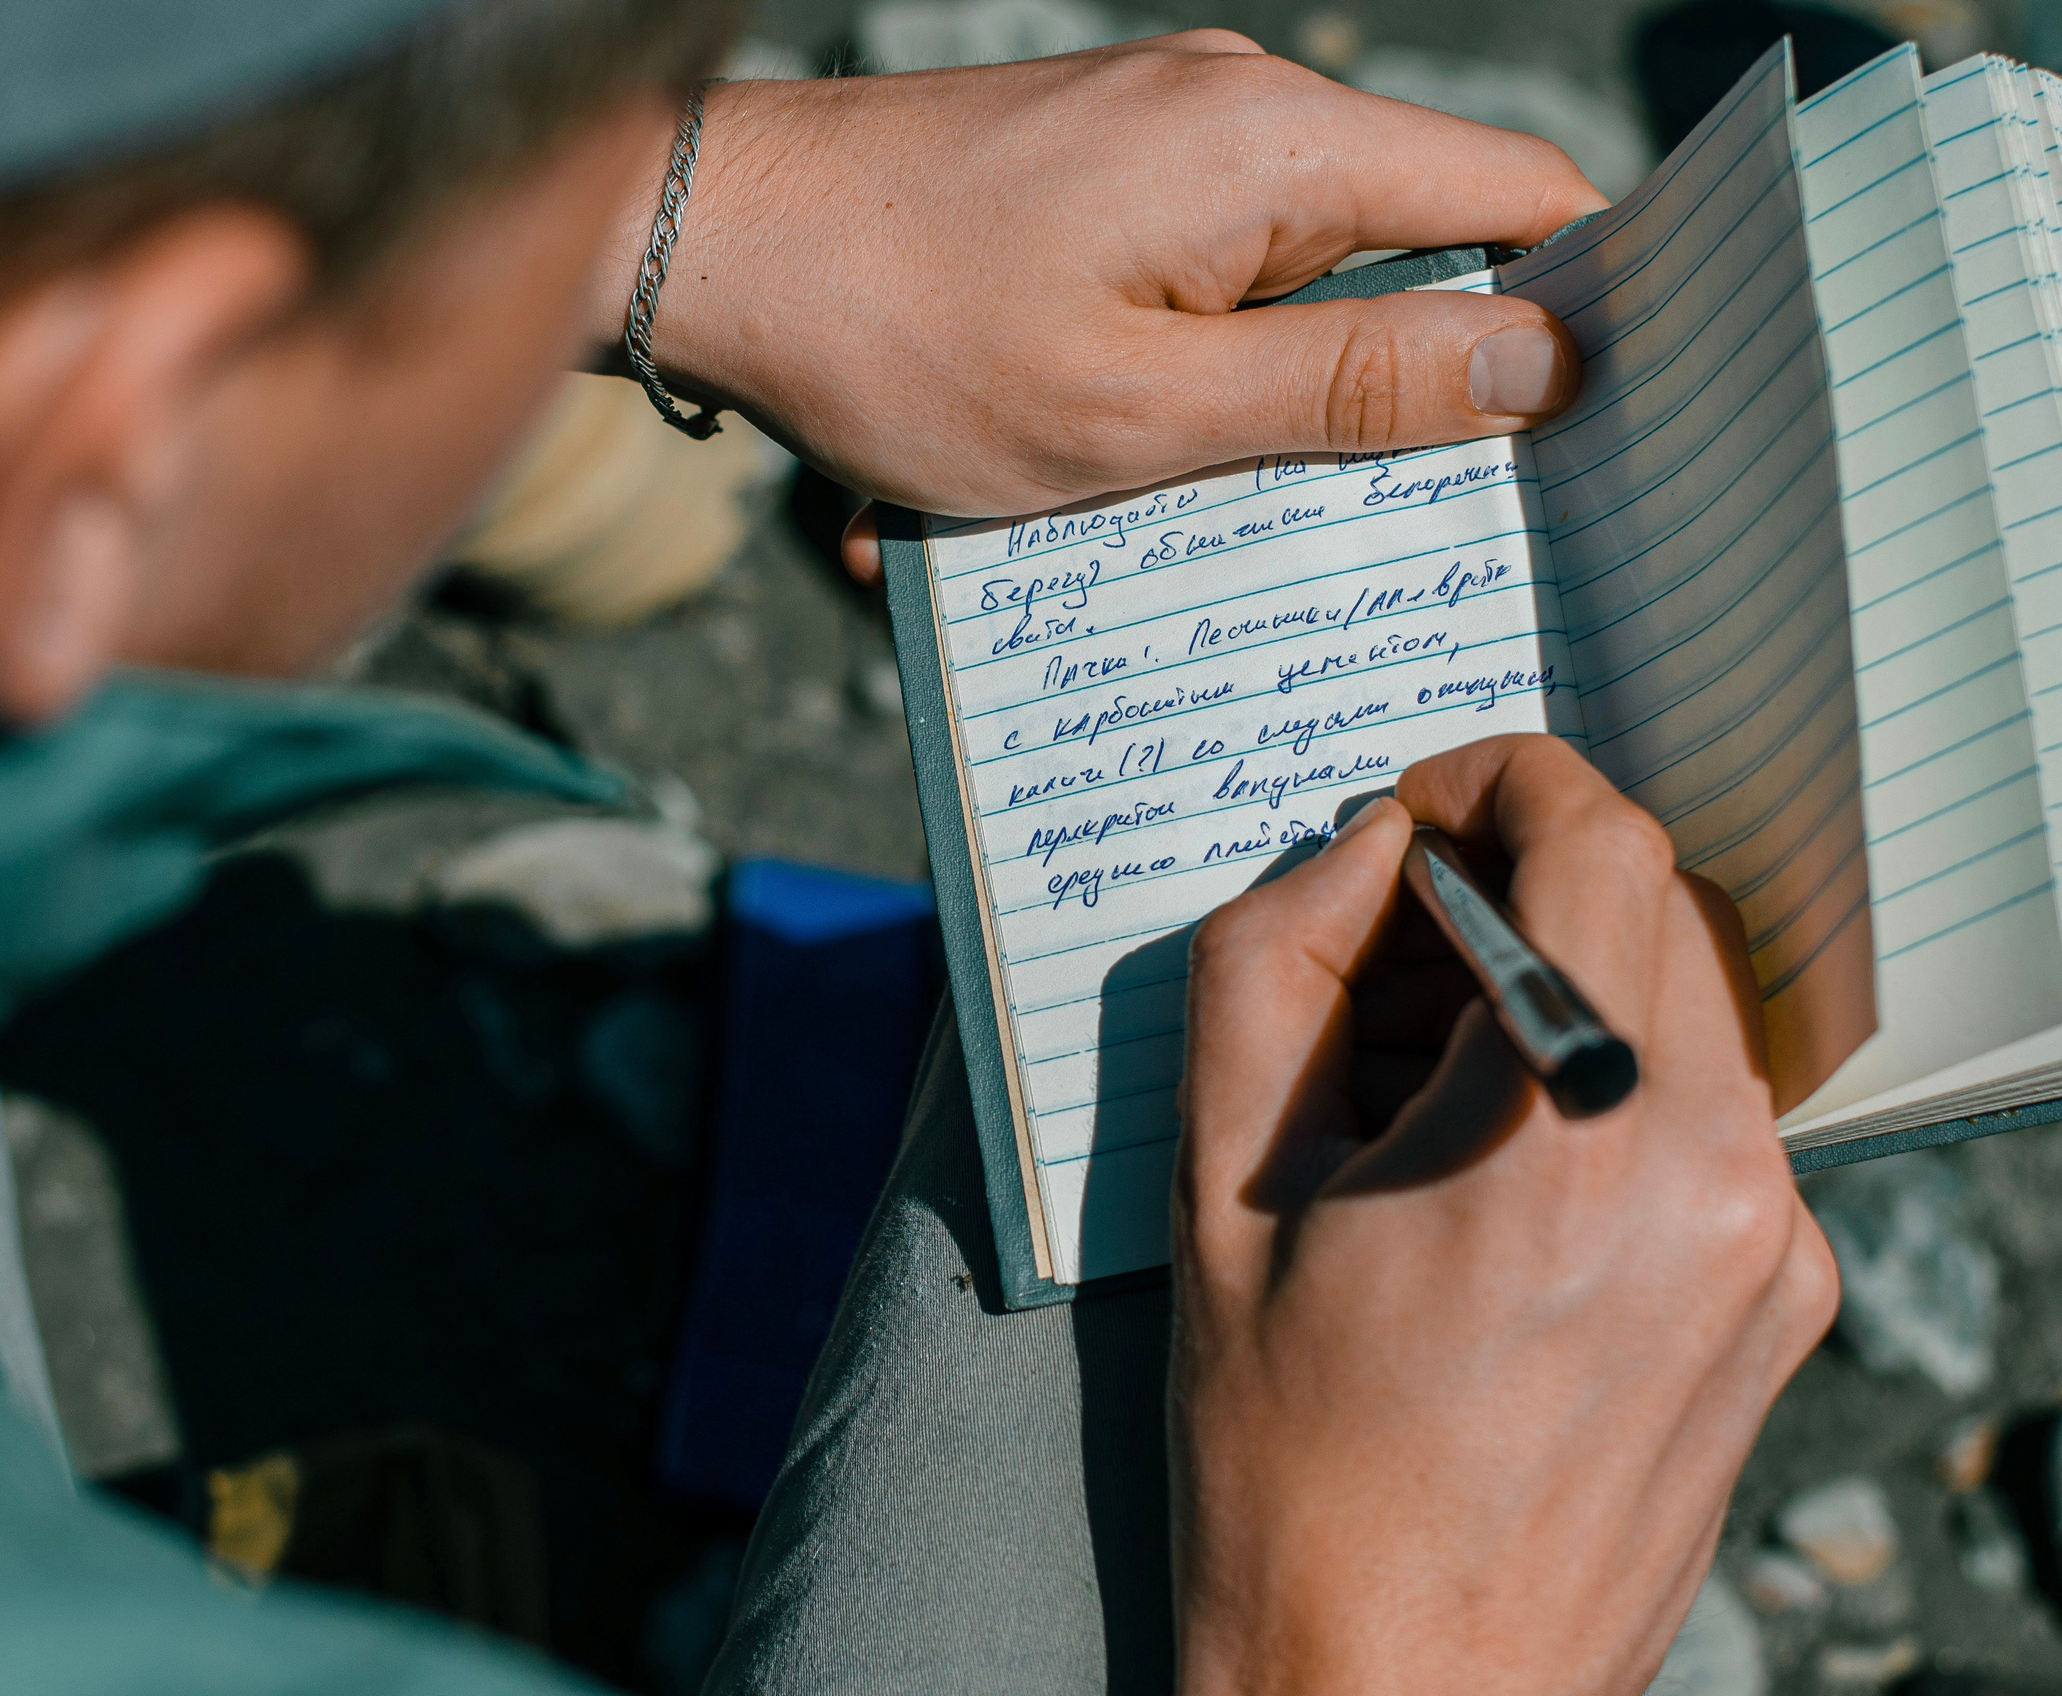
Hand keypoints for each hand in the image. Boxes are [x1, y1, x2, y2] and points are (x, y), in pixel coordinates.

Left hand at [590, 34, 1606, 567]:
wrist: (710, 248)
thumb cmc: (899, 336)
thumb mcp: (1138, 410)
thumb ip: (1345, 387)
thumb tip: (1543, 359)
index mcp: (1276, 146)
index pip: (1516, 197)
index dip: (1592, 303)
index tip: (1627, 425)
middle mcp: (1235, 113)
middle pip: (1414, 243)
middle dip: (1429, 383)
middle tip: (1443, 522)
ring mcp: (1158, 138)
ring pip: (1301, 276)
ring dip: (1291, 397)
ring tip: (1264, 514)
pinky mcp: (1094, 176)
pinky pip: (1204, 277)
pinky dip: (1197, 373)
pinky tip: (1146, 468)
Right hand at [1170, 735, 1837, 1695]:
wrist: (1397, 1690)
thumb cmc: (1290, 1465)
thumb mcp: (1218, 1194)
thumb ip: (1268, 972)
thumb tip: (1353, 855)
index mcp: (1569, 1134)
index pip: (1596, 839)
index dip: (1496, 781)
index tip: (1411, 817)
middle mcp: (1716, 1175)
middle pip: (1653, 908)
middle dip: (1518, 882)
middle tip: (1385, 953)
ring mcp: (1774, 1249)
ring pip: (1688, 1008)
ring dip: (1564, 985)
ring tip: (1419, 1086)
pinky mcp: (1784, 1307)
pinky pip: (1710, 1118)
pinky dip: (1611, 1084)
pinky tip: (1492, 1178)